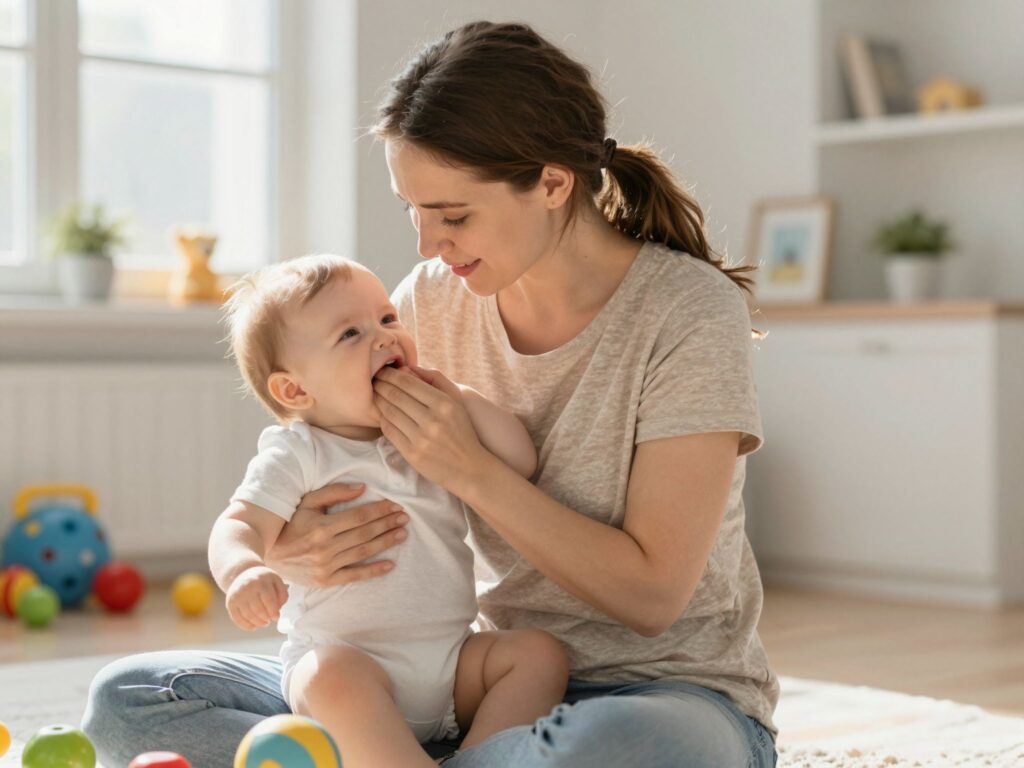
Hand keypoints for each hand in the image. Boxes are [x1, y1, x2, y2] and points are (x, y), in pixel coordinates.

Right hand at [225, 566, 287, 630]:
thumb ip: (282, 594)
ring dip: (258, 623)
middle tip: (269, 620)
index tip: (276, 618)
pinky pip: (237, 618)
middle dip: (266, 618)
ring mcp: (237, 595)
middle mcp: (247, 587)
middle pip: (258, 609)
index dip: (273, 611)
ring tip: (264, 623)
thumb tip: (278, 609)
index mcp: (261, 581)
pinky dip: (246, 626)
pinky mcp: (230, 603)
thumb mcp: (276, 581)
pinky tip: (253, 627)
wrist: (243, 573)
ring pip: (248, 615)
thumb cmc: (263, 580)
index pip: (268, 599)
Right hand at [265, 482, 408, 588]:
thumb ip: (334, 493)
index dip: (379, 510)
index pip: (358, 517)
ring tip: (402, 534)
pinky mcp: (326, 580)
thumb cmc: (291, 525)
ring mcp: (326, 565)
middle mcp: (325, 547)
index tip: (395, 505)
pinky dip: (373, 571)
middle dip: (387, 524)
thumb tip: (362, 487)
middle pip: (364, 533)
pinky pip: (354, 575)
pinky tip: (390, 565)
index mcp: (321, 526)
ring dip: (385, 543)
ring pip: (363, 552)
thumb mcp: (307, 503)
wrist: (269, 556)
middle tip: (405, 517)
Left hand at [373, 365, 488, 492]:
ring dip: (378, 401)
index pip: (408, 383)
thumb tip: (408, 369)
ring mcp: (421, 438)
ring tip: (375, 395)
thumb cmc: (461, 430)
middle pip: (396, 396)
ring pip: (390, 413)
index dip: (391, 375)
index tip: (383, 371)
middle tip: (373, 380)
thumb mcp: (456, 400)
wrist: (469, 467)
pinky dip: (382, 420)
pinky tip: (381, 414)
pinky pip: (390, 432)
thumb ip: (435, 379)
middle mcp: (432, 420)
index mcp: (443, 404)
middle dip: (381, 385)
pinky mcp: (412, 454)